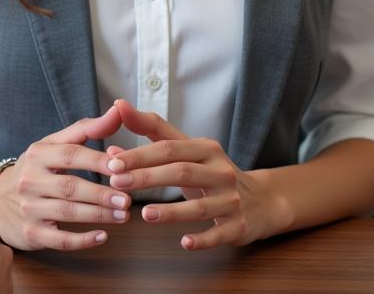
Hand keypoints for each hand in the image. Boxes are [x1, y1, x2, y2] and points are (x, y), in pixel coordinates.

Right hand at [0, 105, 132, 250]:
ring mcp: (29, 208)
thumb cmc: (36, 169)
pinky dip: (83, 240)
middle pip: (70, 186)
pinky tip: (102, 236)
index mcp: (38, 154)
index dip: (98, 161)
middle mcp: (30, 180)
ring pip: (67, 213)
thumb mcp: (53, 144)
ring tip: (123, 215)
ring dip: (98, 215)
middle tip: (128, 198)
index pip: (71, 154)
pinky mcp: (31, 233)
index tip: (123, 166)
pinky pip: (60, 240)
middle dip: (101, 193)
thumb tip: (117, 111)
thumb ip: (86, 129)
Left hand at [107, 99, 286, 249]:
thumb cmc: (212, 172)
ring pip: (199, 205)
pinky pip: (218, 234)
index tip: (112, 160)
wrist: (261, 201)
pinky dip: (202, 239)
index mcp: (205, 148)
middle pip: (180, 171)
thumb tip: (114, 129)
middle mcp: (220, 170)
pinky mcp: (238, 226)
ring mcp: (231, 199)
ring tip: (144, 214)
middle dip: (147, 177)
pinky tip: (183, 243)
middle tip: (117, 183)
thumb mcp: (188, 150)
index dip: (139, 154)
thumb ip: (152, 136)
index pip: (168, 147)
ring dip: (171, 211)